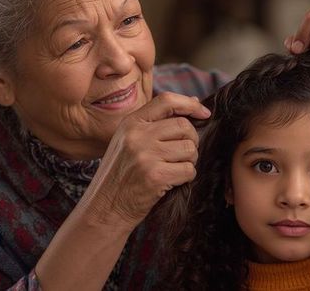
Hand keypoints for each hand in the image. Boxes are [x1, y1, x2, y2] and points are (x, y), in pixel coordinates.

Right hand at [79, 92, 210, 228]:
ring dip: (189, 161)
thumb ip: (157, 122)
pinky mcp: (156, 176)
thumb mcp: (129, 141)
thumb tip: (194, 101)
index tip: (204, 113)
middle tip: (182, 154)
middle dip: (192, 141)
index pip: (166, 100)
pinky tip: (171, 181)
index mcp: (130, 123)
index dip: (189, 104)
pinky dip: (186, 177)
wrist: (105, 208)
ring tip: (173, 169)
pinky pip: (189, 170)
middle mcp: (137, 135)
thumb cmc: (121, 175)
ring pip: (190, 149)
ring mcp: (146, 155)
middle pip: (184, 126)